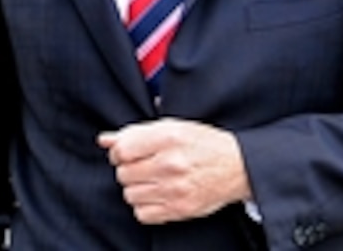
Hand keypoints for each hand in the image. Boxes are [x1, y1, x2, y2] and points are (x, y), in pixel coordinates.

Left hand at [98, 118, 250, 223]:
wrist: (237, 166)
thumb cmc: (202, 143)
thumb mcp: (170, 127)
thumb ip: (135, 133)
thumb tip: (104, 140)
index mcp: (167, 138)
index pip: (121, 150)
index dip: (118, 153)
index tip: (125, 154)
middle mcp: (170, 163)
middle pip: (123, 174)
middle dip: (128, 170)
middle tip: (142, 166)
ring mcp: (175, 189)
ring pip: (129, 194)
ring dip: (135, 188)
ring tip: (150, 180)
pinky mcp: (180, 209)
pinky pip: (142, 214)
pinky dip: (144, 206)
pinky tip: (155, 195)